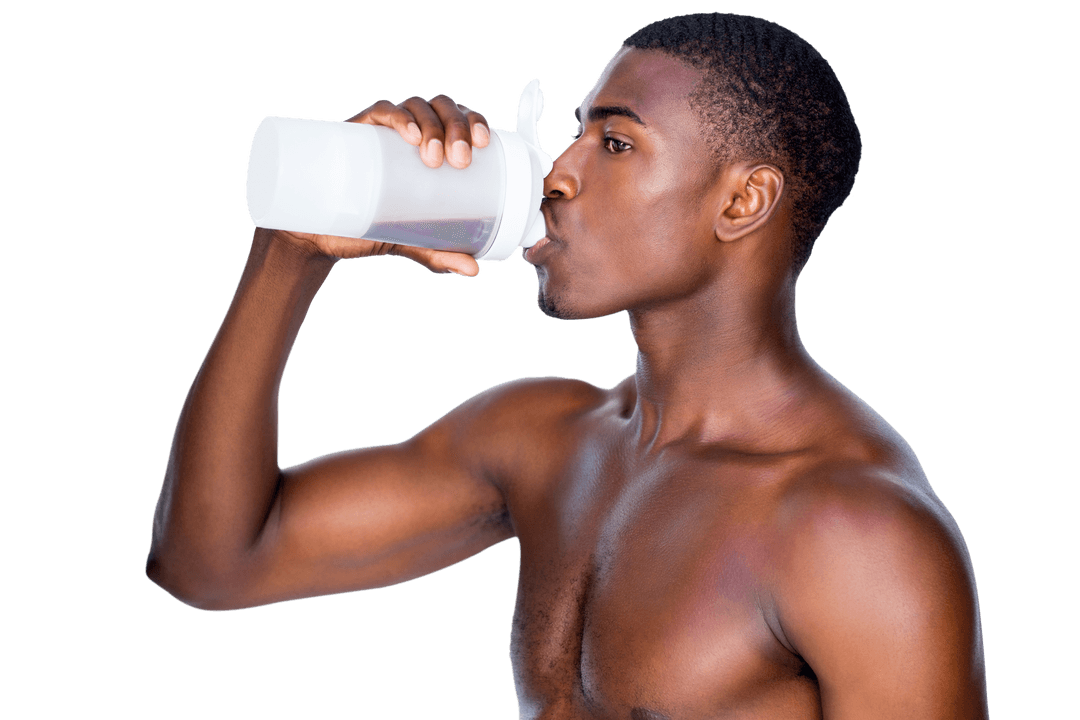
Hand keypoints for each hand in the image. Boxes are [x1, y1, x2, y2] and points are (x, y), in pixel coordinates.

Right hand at [267, 95, 490, 275]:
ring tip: (436, 156)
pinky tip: (411, 134)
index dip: (475, 120)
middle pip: (442, 108)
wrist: (319, 237)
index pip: (459, 119)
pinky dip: (398, 117)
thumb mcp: (410, 241)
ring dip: (433, 123)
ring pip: (416, 106)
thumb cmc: (369, 228)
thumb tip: (473, 269)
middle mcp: (409, 133)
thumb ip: (439, 252)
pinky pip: (380, 112)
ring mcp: (382, 131)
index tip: (484, 143)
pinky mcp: (355, 133)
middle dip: (457, 127)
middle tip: (460, 160)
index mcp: (430, 147)